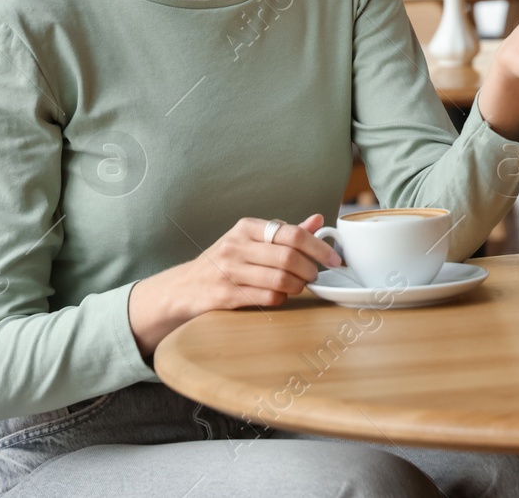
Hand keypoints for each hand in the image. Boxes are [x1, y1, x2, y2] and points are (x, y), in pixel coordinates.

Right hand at [129, 215, 341, 355]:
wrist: (183, 288)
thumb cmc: (225, 262)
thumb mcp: (251, 240)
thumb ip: (285, 232)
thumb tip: (318, 220)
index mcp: (246, 228)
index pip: (292, 234)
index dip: (319, 247)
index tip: (335, 259)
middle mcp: (236, 246)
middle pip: (289, 257)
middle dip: (310, 269)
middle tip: (316, 275)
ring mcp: (229, 271)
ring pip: (280, 280)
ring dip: (298, 286)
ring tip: (299, 286)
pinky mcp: (225, 295)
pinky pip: (267, 298)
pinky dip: (281, 299)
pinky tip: (280, 296)